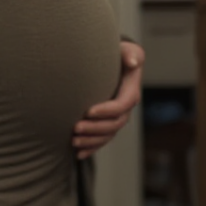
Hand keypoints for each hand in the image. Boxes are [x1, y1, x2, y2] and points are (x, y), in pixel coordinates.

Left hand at [73, 39, 144, 155]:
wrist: (112, 63)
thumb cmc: (118, 54)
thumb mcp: (127, 50)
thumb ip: (131, 53)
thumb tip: (133, 62)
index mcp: (131, 91)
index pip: (122, 105)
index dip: (107, 110)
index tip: (88, 111)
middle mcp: (125, 108)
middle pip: (114, 124)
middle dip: (95, 129)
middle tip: (75, 128)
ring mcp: (116, 118)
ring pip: (107, 135)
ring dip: (91, 141)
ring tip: (73, 141)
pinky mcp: (106, 124)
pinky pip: (101, 140)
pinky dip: (91, 148)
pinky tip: (77, 154)